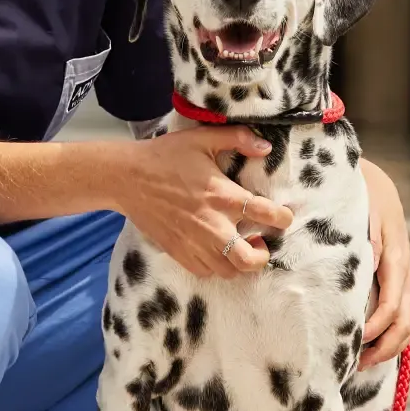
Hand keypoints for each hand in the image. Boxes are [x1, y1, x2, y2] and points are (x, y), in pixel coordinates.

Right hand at [113, 128, 294, 278]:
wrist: (126, 178)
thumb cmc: (165, 156)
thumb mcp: (202, 139)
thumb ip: (237, 138)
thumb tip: (265, 147)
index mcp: (222, 195)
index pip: (265, 214)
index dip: (282, 218)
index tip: (284, 216)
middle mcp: (212, 224)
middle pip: (249, 259)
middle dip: (262, 255)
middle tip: (260, 242)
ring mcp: (194, 242)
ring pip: (229, 271)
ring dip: (239, 262)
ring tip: (238, 246)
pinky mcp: (178, 252)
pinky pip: (205, 272)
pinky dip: (216, 266)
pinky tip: (215, 250)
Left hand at [359, 160, 409, 369]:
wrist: (373, 185)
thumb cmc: (361, 196)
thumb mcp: (361, 210)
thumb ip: (366, 237)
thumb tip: (369, 263)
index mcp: (395, 257)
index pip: (392, 304)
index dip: (376, 328)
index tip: (356, 342)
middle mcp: (405, 271)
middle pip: (406, 321)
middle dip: (384, 347)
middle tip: (357, 363)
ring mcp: (406, 278)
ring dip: (391, 346)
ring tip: (363, 360)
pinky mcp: (401, 281)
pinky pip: (408, 315)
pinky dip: (395, 335)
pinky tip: (373, 345)